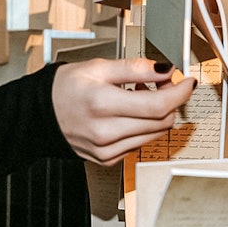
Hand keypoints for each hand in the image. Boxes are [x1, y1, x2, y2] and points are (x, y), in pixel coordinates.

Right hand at [51, 58, 196, 165]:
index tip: (187, 82)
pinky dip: (143, 127)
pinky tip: (130, 112)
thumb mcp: (97, 67)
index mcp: (102, 104)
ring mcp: (107, 149)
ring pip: (154, 134)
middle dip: (170, 101)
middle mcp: (105, 131)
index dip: (179, 93)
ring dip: (157, 114)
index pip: (157, 105)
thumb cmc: (64, 89)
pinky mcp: (108, 159)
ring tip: (140, 96)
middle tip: (162, 84)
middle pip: (161, 121)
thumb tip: (164, 69)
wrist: (40, 115)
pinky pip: (140, 143)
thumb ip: (135, 68)